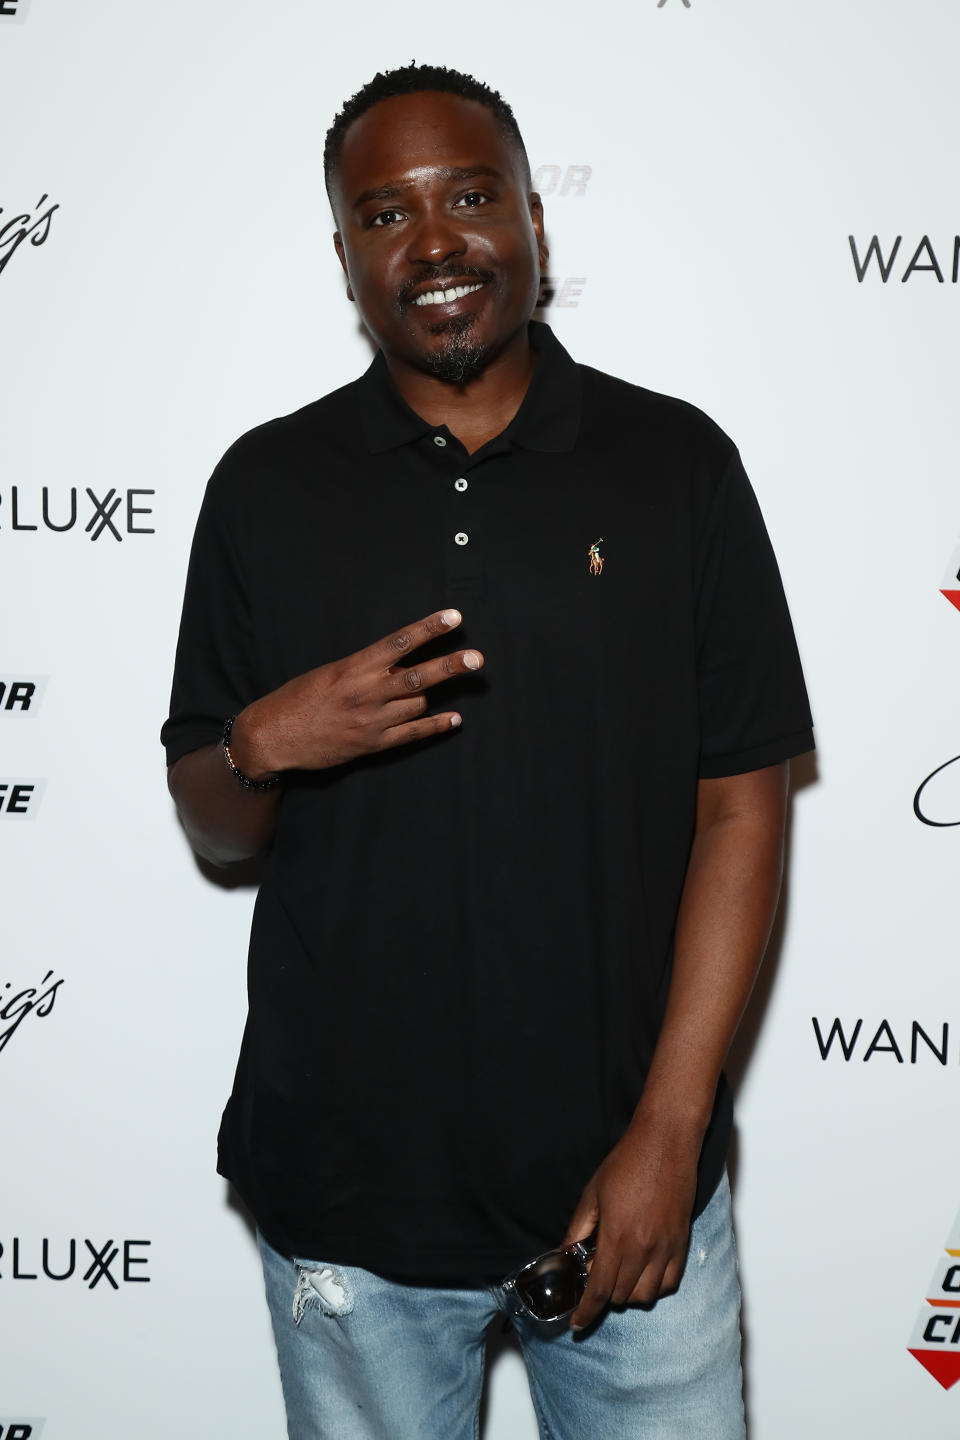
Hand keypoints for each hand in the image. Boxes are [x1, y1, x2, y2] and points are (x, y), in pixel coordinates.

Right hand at [231, 608, 481, 776]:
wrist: (273, 737)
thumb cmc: (297, 699)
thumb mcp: (329, 672)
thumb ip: (364, 667)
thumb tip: (398, 661)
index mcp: (353, 667)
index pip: (400, 642)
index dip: (430, 628)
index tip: (454, 617)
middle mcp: (366, 693)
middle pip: (419, 676)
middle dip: (451, 666)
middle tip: (477, 658)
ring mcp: (371, 721)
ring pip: (418, 703)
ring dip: (430, 695)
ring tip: (439, 686)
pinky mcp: (372, 745)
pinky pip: (413, 734)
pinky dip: (436, 726)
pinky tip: (454, 719)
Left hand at [561, 1113, 700, 1331]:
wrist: (665, 1144)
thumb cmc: (627, 1163)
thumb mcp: (592, 1193)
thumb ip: (578, 1228)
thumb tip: (566, 1253)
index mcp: (617, 1237)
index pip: (599, 1290)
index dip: (586, 1312)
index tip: (578, 1324)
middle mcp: (643, 1249)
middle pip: (621, 1296)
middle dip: (604, 1293)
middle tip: (597, 1271)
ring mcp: (666, 1248)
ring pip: (646, 1296)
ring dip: (629, 1292)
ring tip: (621, 1269)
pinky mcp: (682, 1243)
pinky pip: (670, 1283)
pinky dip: (654, 1285)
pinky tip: (644, 1269)